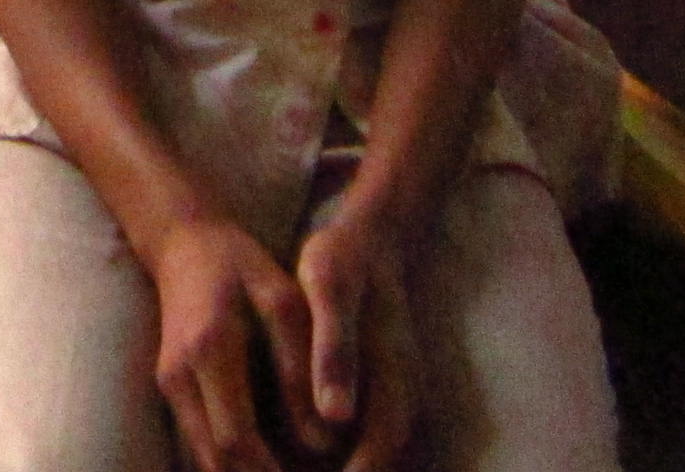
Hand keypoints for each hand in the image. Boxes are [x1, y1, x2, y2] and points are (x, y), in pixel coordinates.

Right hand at [146, 215, 317, 471]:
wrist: (183, 242)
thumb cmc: (241, 264)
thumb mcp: (283, 300)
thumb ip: (301, 366)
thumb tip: (321, 438)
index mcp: (211, 349)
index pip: (236, 437)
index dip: (270, 471)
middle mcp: (180, 374)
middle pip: (216, 459)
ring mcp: (169, 382)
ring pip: (203, 457)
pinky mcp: (170, 386)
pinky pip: (199, 441)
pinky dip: (230, 462)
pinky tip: (265, 462)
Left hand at [292, 212, 417, 471]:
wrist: (371, 235)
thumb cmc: (344, 260)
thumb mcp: (330, 290)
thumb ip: (335, 352)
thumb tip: (335, 418)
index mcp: (393, 384)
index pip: (373, 461)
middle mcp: (404, 402)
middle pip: (376, 468)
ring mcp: (398, 400)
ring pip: (374, 459)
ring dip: (334, 469)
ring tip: (280, 471)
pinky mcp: (384, 394)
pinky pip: (368, 442)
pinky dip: (342, 459)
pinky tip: (296, 460)